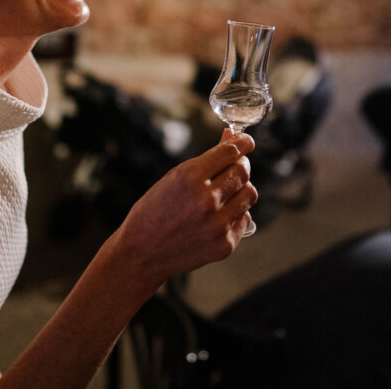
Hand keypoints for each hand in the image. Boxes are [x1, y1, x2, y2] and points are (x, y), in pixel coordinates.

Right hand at [112, 130, 257, 284]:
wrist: (141, 253)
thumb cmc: (154, 211)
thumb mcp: (173, 177)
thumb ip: (206, 159)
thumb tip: (231, 137)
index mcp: (190, 178)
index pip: (231, 152)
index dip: (243, 143)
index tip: (246, 142)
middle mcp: (207, 200)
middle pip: (243, 172)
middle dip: (241, 164)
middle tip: (235, 166)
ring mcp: (217, 225)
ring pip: (250, 194)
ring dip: (242, 189)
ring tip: (226, 192)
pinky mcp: (225, 245)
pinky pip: (244, 218)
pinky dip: (236, 213)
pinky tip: (218, 216)